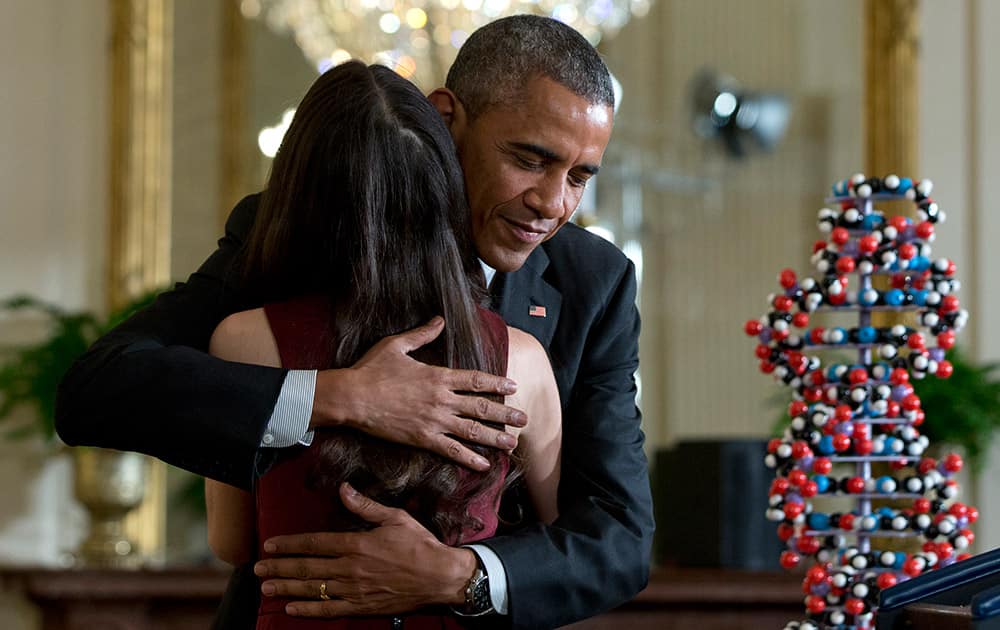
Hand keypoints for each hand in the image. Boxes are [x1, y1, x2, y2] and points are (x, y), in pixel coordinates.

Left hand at [255, 483, 477, 617]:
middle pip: (307, 568)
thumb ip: (365, 506)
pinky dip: (309, 609)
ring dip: (287, 588)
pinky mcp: (362, 606)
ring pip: (314, 589)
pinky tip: (292, 609)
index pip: (314, 543)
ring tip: (267, 588)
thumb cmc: (419, 544)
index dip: (289, 544)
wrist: (439, 576)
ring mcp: (354, 590)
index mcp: (356, 544)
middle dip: (279, 568)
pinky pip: (330, 609)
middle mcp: (350, 568)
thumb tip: (344, 489)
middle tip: (257, 570)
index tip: (270, 545)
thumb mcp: (394, 517)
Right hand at [313, 316, 526, 470]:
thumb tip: (439, 319)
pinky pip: (451, 451)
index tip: (513, 387)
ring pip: (472, 431)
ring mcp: (433, 421)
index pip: (476, 380)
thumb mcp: (397, 345)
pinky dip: (469, 458)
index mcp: (438, 376)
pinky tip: (484, 464)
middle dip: (505, 414)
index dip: (497, 383)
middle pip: (481, 407)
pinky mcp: (422, 438)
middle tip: (524, 419)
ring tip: (513, 443)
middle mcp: (441, 399)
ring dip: (495, 438)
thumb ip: (422, 333)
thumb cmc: (371, 369)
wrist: (351, 397)